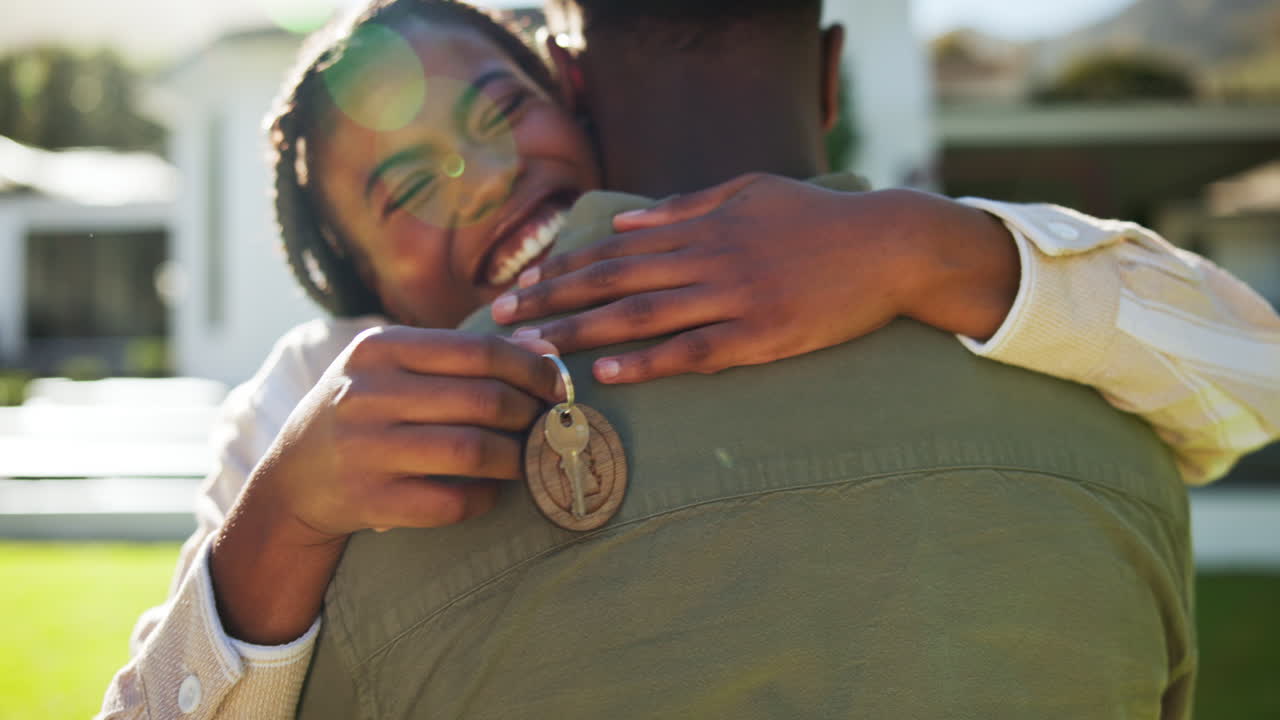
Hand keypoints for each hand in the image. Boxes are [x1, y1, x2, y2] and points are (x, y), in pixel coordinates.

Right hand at [247, 326, 562, 540]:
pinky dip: (486, 498)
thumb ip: (463, 356)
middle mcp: (366, 394)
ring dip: (519, 458)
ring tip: (532, 457)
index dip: (534, 370)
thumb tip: (545, 348)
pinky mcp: (370, 501)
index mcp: (378, 348)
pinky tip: (491, 491)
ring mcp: (365, 450)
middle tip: (551, 425)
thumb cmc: (364, 411)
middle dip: (533, 415)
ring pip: (474, 452)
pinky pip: (453, 502)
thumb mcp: (395, 368)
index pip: (480, 351)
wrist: (292, 479)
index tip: (560, 386)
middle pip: (485, 401)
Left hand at [490, 173, 1018, 383]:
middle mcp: (707, 259)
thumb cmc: (817, 218)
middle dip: (550, 301)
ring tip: (534, 351)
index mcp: (700, 227)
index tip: (518, 284)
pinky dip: (646, 363)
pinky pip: (693, 352)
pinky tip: (606, 374)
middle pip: (611, 281)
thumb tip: (623, 225)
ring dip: (580, 333)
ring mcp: (733, 297)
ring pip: (641, 317)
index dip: (561, 268)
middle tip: (501, 321)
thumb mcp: (749, 191)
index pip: (613, 250)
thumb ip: (684, 207)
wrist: (888, 246)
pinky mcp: (762, 334)